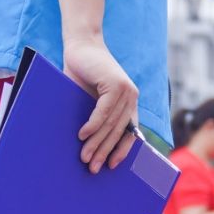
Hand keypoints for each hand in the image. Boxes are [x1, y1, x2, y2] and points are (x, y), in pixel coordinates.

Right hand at [63, 36, 138, 173]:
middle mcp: (132, 98)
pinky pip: (104, 111)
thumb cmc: (82, 74)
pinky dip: (93, 124)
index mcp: (129, 104)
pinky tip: (82, 135)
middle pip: (118, 132)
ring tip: (84, 157)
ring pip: (111, 124)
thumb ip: (94, 117)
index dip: (121, 150)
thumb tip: (85, 144)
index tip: (110, 166)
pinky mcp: (116, 84)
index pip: (129, 133)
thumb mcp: (89, 100)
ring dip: (96, 143)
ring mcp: (126, 90)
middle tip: (92, 168)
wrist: (81, 45)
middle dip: (104, 152)